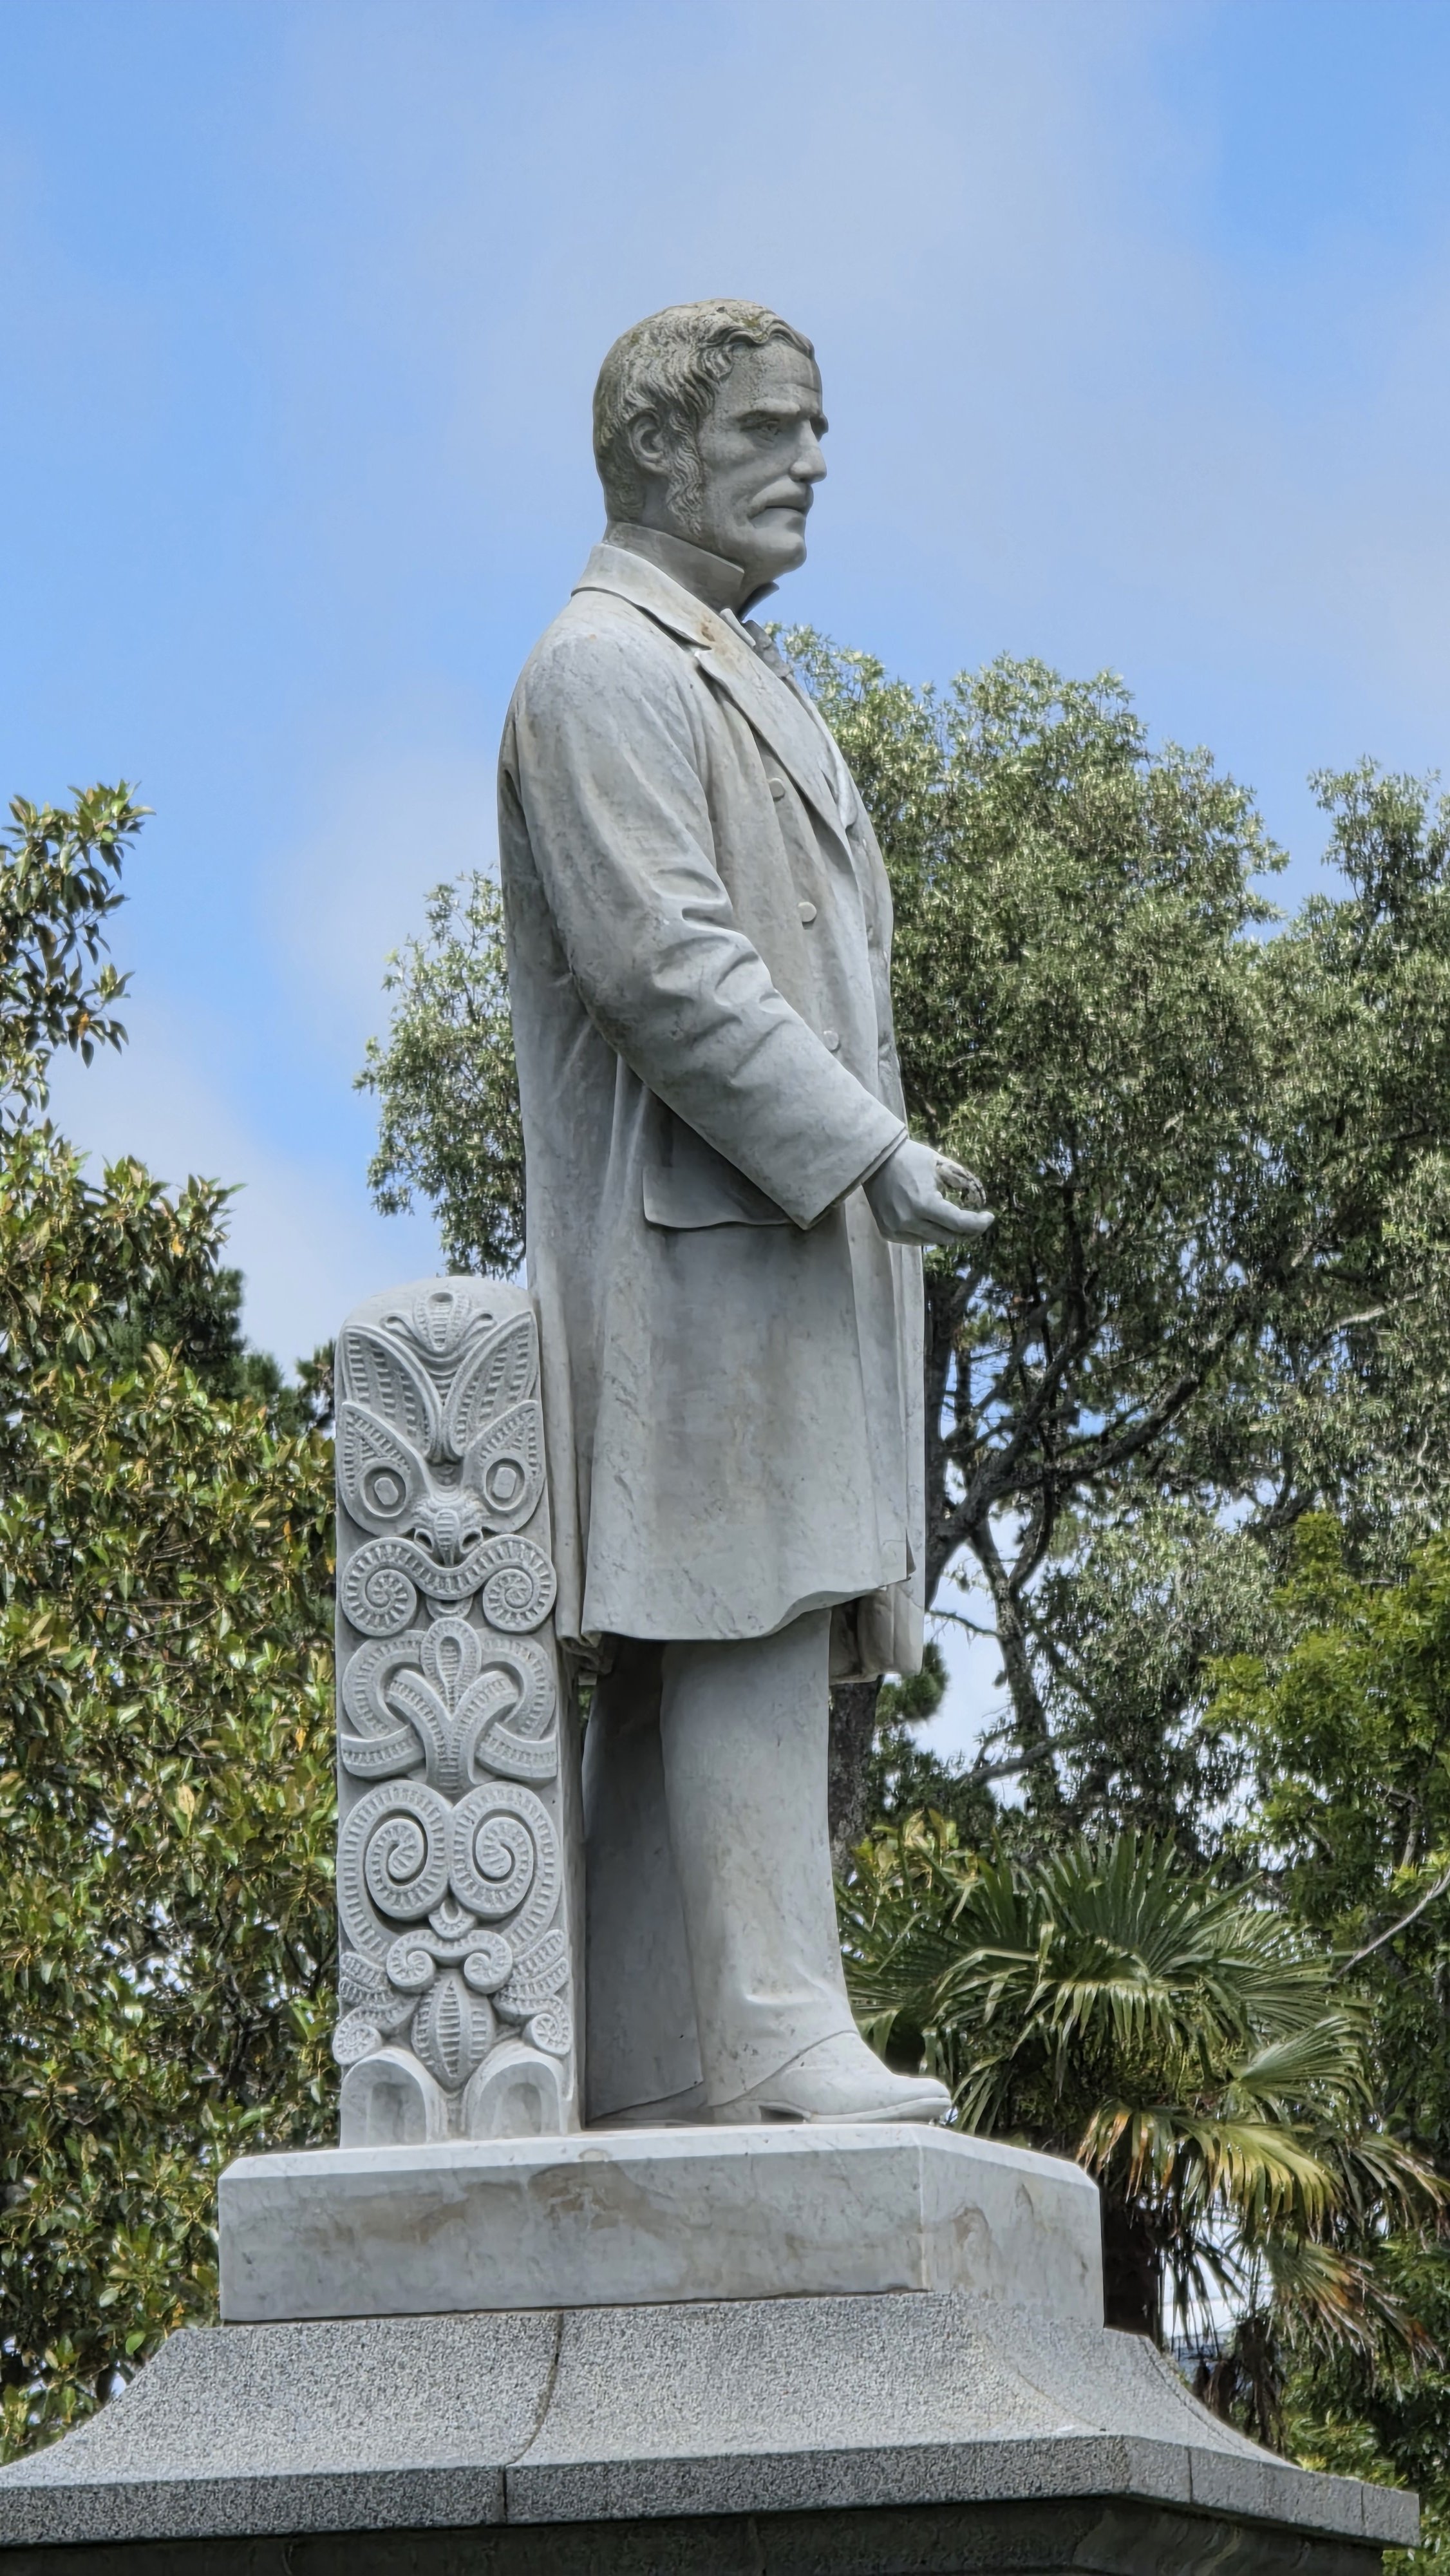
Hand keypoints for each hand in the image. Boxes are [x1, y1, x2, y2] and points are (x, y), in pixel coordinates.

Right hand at [863, 1138, 993, 1246]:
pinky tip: (933, 1221)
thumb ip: (963, 1182)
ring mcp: (896, 1229)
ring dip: (948, 1233)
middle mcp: (909, 1221)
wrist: (874, 1159)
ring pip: (934, 1241)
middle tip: (976, 1222)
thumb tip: (980, 1200)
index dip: (978, 1223)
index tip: (989, 1217)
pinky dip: (930, 1233)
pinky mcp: (888, 1232)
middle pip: (949, 1237)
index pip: (959, 1223)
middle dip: (967, 1231)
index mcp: (924, 1203)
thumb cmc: (911, 1158)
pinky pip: (917, 1240)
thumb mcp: (941, 1165)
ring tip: (956, 1222)